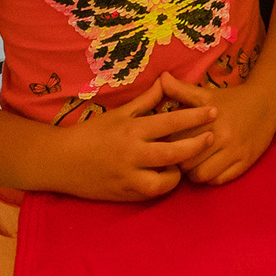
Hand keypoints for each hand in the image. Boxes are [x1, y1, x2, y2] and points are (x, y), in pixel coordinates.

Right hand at [51, 76, 216, 201]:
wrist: (61, 162)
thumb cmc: (92, 133)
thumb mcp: (119, 113)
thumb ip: (146, 100)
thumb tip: (167, 80)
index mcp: (132, 130)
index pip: (170, 121)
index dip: (195, 117)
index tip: (214, 111)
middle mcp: (131, 154)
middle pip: (173, 153)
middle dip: (196, 145)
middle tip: (211, 138)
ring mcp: (127, 177)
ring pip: (164, 181)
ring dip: (177, 174)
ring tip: (182, 165)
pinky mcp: (124, 195)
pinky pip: (150, 194)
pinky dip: (161, 187)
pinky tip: (165, 178)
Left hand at [163, 75, 275, 185]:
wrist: (267, 101)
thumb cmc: (232, 99)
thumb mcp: (206, 93)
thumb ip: (181, 89)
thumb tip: (162, 77)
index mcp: (208, 120)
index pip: (177, 143)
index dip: (169, 146)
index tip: (169, 146)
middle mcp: (222, 137)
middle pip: (188, 163)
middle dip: (181, 162)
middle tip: (181, 158)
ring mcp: (235, 151)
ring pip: (203, 175)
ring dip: (195, 173)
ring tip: (195, 165)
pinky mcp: (246, 162)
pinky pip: (220, 180)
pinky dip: (211, 178)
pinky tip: (210, 169)